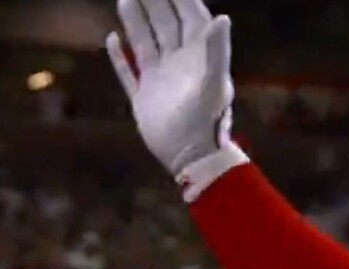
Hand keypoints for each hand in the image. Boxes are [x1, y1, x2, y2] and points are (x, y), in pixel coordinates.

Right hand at [106, 0, 234, 176]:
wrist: (192, 157)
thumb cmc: (208, 121)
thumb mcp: (214, 84)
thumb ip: (216, 50)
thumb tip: (222, 17)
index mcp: (199, 59)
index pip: (191, 20)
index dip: (182, 0)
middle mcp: (180, 66)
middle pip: (166, 26)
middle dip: (155, 3)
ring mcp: (161, 81)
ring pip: (146, 44)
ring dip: (137, 22)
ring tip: (127, 0)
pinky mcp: (144, 98)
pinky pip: (129, 72)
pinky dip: (120, 57)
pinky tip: (112, 40)